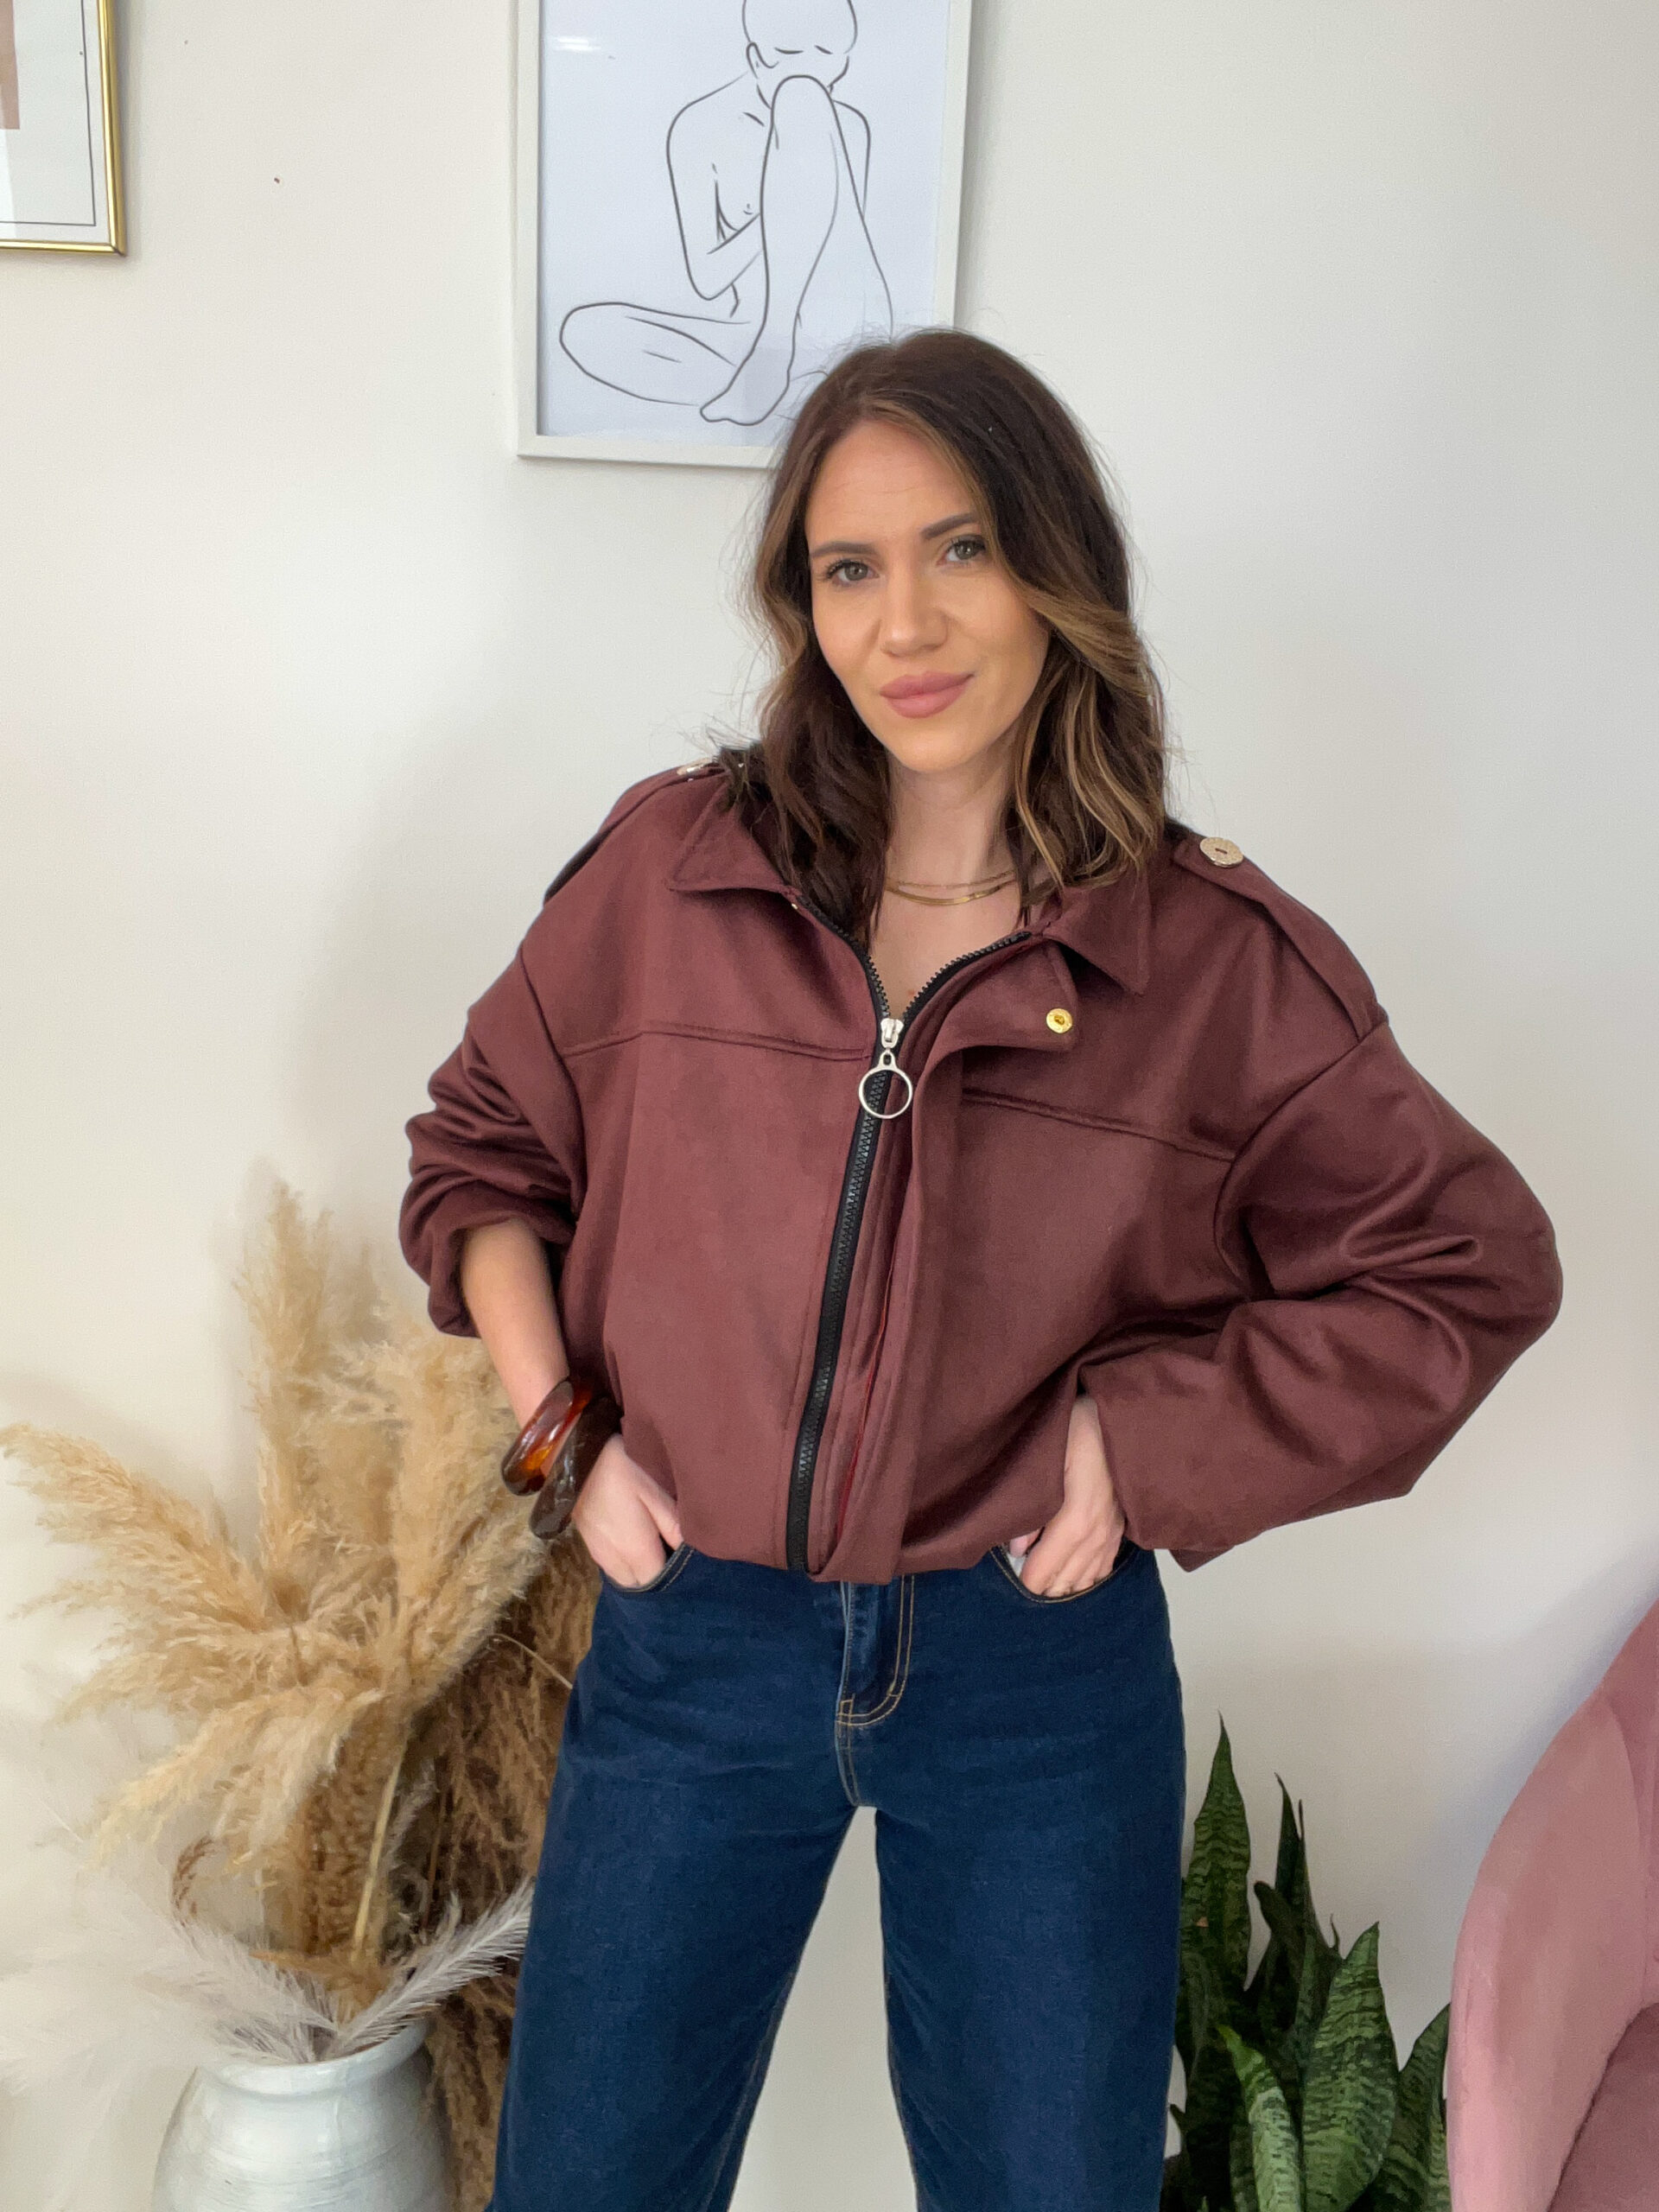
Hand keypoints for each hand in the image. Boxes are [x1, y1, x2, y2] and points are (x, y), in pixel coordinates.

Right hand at [570, 1434, 683, 1587]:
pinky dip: (626, 1560)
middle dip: (656, 1576)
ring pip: (624, 1577)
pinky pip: (612, 1565)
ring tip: (656, 1545)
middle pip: (640, 1585)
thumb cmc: (621, 1468)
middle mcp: (614, 1561)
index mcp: (635, 1551)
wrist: (576, 1455)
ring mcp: (598, 1553)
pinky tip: (636, 1538)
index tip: (688, 1560)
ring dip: (640, 1569)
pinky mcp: (588, 1543)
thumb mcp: (654, 1490)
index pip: (658, 1582)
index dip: (675, 1576)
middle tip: (674, 1551)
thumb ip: (673, 1526)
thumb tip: (692, 1552)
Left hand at [1007, 1392, 1125, 1595]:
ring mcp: (1113, 1531)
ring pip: (1086, 1578)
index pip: (1046, 1570)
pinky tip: (1074, 1572)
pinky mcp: (1122, 1526)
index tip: (1012, 1573)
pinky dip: (1086, 1576)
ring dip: (1063, 1583)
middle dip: (1043, 1583)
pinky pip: (1104, 1567)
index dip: (1027, 1578)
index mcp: (1076, 1519)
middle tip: (1022, 1573)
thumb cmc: (1079, 1430)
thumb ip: (1031, 1508)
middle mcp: (1097, 1533)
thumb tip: (1016, 1548)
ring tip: (1043, 1577)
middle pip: (1066, 1580)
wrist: (1122, 1417)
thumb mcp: (1047, 1460)